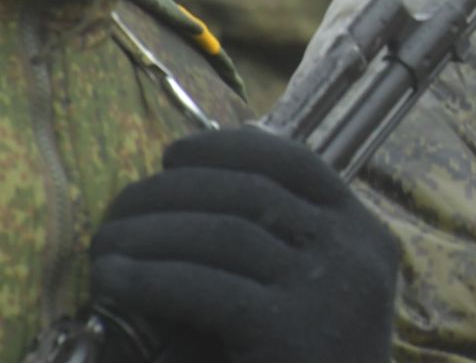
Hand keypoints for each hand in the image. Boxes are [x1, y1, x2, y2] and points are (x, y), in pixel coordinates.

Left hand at [88, 127, 398, 362]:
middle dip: (173, 190)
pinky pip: (203, 286)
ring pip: (222, 232)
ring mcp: (328, 290)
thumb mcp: (316, 296)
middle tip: (120, 206)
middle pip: (251, 192)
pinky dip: (149, 276)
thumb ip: (282, 249)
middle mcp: (355, 251)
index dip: (229, 148)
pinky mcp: (289, 331)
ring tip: (105, 244)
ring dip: (150, 230)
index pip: (299, 163)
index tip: (175, 154)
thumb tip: (194, 196)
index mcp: (366, 235)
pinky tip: (115, 278)